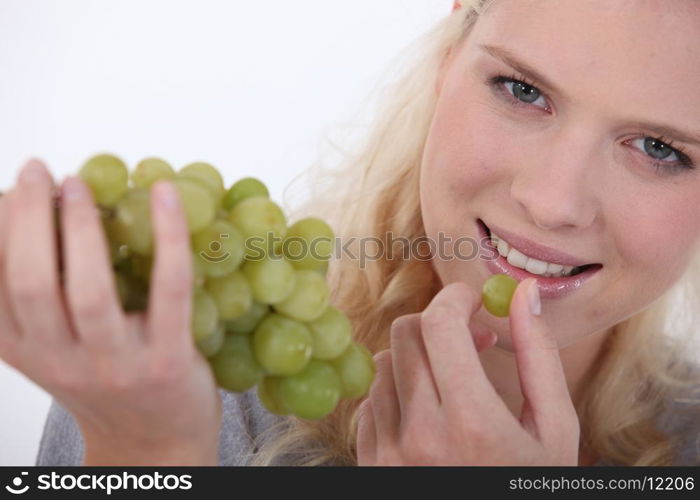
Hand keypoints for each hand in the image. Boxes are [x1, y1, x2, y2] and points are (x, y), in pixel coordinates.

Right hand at [0, 159, 220, 464]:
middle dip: (28, 219)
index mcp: (24, 351)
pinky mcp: (167, 361)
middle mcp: (60, 361)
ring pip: (89, 291)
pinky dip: (169, 237)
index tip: (17, 184)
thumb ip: (35, 298)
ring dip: (81, 229)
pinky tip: (165, 195)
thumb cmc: (106, 381)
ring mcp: (115, 365)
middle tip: (40, 171)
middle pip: (31, 283)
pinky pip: (169, 290)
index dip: (3, 229)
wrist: (155, 443)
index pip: (0, 284)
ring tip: (80, 184)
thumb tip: (30, 218)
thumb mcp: (55, 346)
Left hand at [357, 279, 579, 464]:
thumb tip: (523, 295)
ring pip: (384, 362)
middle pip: (406, 335)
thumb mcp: (553, 429)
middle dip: (438, 323)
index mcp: (472, 422)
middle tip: (469, 340)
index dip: (455, 298)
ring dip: (418, 356)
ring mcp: (389, 452)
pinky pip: (371, 399)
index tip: (471, 300)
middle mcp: (421, 435)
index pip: (439, 325)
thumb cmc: (529, 486)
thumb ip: (538, 356)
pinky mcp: (372, 462)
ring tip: (451, 379)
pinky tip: (428, 407)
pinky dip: (398, 388)